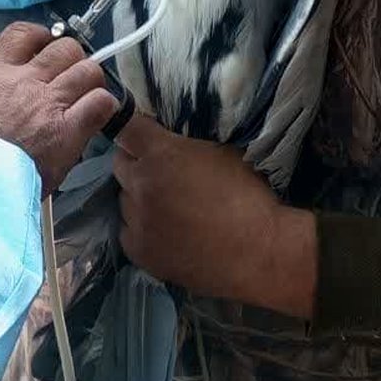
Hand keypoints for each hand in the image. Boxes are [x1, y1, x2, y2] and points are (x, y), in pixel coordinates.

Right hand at [0, 22, 116, 196]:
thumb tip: (4, 89)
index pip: (23, 33)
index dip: (42, 36)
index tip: (46, 45)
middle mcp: (23, 81)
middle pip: (65, 48)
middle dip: (72, 59)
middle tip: (70, 77)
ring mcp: (47, 104)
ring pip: (88, 70)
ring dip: (90, 82)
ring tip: (85, 97)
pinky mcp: (66, 132)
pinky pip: (99, 102)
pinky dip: (103, 106)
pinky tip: (96, 115)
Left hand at [113, 113, 316, 316]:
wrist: (260, 253)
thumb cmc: (248, 196)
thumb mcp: (220, 151)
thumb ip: (184, 142)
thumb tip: (167, 138)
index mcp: (161, 153)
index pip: (125, 128)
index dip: (132, 128)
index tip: (140, 133)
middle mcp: (141, 184)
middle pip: (120, 163)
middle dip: (136, 163)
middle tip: (160, 171)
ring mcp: (138, 221)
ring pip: (123, 199)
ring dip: (138, 197)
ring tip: (166, 206)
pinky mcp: (140, 252)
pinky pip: (127, 231)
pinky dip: (140, 228)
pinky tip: (164, 231)